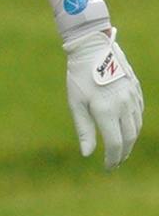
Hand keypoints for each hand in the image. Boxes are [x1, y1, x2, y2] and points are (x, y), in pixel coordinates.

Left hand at [63, 27, 143, 169]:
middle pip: (129, 138)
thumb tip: (87, 154)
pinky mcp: (136, 90)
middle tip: (115, 162)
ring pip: (137, 127)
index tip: (107, 167)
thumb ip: (84, 129)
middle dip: (123, 153)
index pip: (115, 144)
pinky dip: (134, 125)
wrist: (93, 48)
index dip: (113, 159)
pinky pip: (139, 113)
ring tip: (121, 149)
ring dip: (130, 141)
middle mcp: (123, 106)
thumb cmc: (78, 76)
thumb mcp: (75, 103)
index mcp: (106, 110)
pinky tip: (128, 129)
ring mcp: (132, 97)